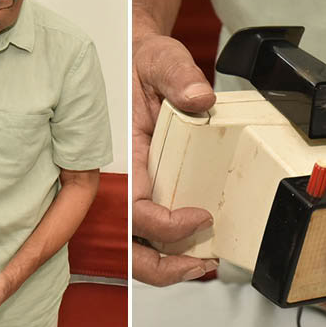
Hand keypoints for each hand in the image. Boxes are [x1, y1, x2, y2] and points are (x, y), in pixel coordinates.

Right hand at [132, 32, 218, 285]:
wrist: (136, 60)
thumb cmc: (143, 64)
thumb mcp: (161, 60)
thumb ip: (178, 77)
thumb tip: (199, 98)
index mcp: (124, 151)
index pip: (133, 205)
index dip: (163, 224)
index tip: (201, 217)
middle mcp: (125, 174)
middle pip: (126, 240)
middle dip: (159, 265)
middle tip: (199, 266)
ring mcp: (133, 183)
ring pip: (134, 244)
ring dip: (164, 265)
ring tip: (200, 266)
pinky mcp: (145, 185)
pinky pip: (146, 230)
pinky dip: (167, 250)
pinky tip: (193, 252)